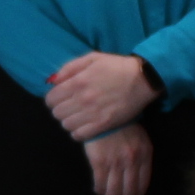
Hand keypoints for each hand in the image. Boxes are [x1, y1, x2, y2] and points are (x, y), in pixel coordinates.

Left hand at [42, 50, 160, 142]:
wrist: (143, 79)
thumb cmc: (117, 66)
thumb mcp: (92, 58)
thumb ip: (69, 68)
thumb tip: (53, 81)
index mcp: (78, 82)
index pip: (51, 99)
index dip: (52, 99)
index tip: (59, 98)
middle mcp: (82, 99)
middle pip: (56, 113)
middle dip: (60, 109)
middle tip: (69, 107)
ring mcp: (92, 114)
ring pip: (66, 125)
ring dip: (68, 121)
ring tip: (77, 116)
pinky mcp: (103, 125)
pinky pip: (79, 135)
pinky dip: (78, 132)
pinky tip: (84, 125)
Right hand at [82, 124, 152, 194]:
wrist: (103, 112)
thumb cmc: (123, 126)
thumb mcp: (140, 139)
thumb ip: (142, 157)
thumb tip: (138, 178)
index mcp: (144, 155)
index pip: (142, 185)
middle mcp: (132, 161)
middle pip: (129, 192)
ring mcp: (115, 162)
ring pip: (114, 191)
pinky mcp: (99, 161)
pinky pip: (100, 184)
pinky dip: (99, 190)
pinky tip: (98, 189)